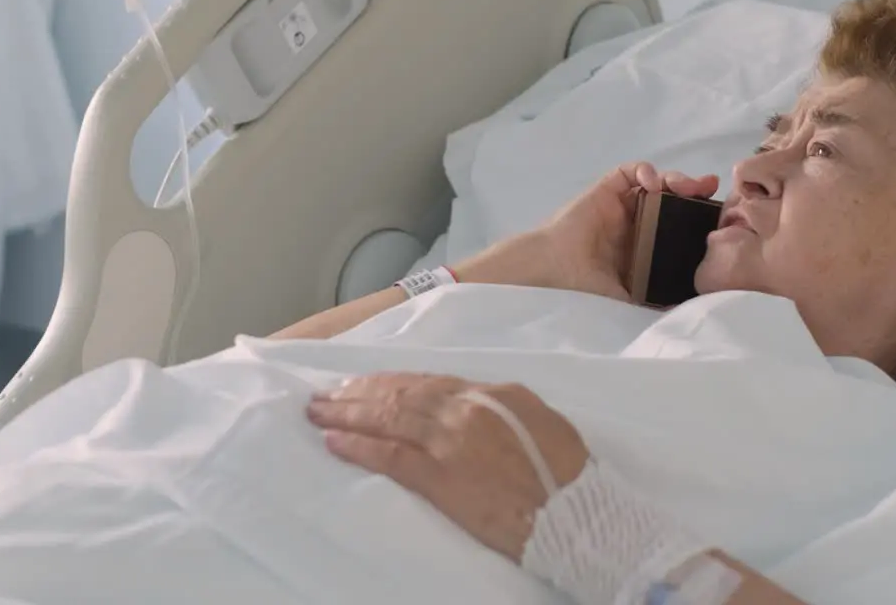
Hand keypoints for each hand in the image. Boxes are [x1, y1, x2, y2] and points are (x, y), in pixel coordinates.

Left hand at [306, 373, 588, 560]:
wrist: (576, 512)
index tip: (365, 385)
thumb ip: (500, 407)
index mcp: (492, 393)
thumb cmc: (567, 473)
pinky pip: (390, 457)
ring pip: (387, 419)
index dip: (391, 383)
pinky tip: (336, 442)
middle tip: (326, 395)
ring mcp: (450, 442)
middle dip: (359, 393)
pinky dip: (359, 447)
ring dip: (348, 415)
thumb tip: (472, 405)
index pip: (428, 383)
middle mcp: (466, 409)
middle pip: (400, 395)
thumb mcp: (538, 421)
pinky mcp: (440, 478)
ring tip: (320, 413)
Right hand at [537, 161, 718, 299]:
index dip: (698, 214)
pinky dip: (643, 170)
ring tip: (684, 186)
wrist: (556, 270)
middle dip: (693, 190)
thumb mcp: (630, 296)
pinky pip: (629, 171)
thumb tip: (688, 311)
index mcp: (645, 242)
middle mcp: (636, 219)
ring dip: (673, 177)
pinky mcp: (605, 189)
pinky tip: (651, 182)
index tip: (717, 216)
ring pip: (655, 180)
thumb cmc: (586, 285)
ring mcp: (621, 203)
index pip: (679, 220)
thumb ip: (656, 299)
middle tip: (709, 190)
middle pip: (672, 196)